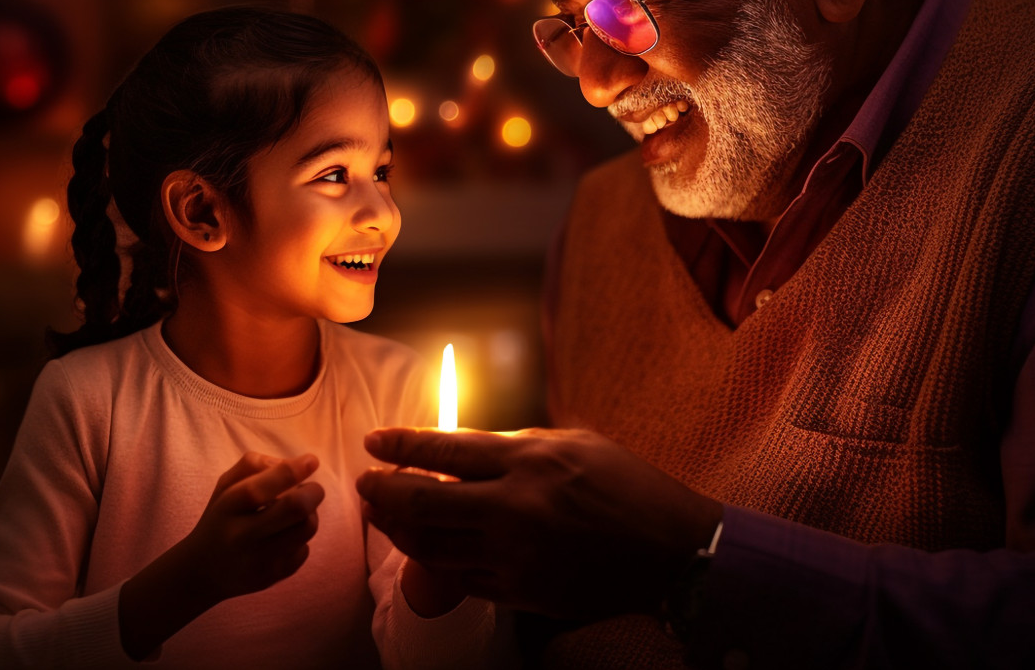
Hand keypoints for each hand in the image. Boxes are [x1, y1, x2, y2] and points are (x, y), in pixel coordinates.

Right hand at [182, 450, 325, 604]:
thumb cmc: (221, 517)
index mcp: (228, 507)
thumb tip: (293, 464)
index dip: (294, 470)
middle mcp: (241, 536)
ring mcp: (258, 560)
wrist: (202, 571)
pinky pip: (304, 549)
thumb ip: (253, 464)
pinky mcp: (272, 577)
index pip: (264, 487)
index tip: (311, 461)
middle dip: (314, 492)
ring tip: (297, 511)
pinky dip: (301, 537)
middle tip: (312, 488)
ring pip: (307, 528)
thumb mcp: (225, 485)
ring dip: (310, 513)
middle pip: (296, 508)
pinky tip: (285, 535)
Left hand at [357, 428, 721, 618]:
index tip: (375, 441)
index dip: (399, 444)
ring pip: (431, 545)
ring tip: (385, 514)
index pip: (443, 448)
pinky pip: (461, 579)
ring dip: (398, 528)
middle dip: (381, 490)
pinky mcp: (520, 592)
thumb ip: (512, 447)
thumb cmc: (625, 485)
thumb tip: (459, 450)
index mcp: (528, 461)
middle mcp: (514, 508)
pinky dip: (439, 561)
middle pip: (421, 500)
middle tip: (364, 483)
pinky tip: (429, 547)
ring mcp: (515, 556)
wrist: (670, 550)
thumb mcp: (571, 443)